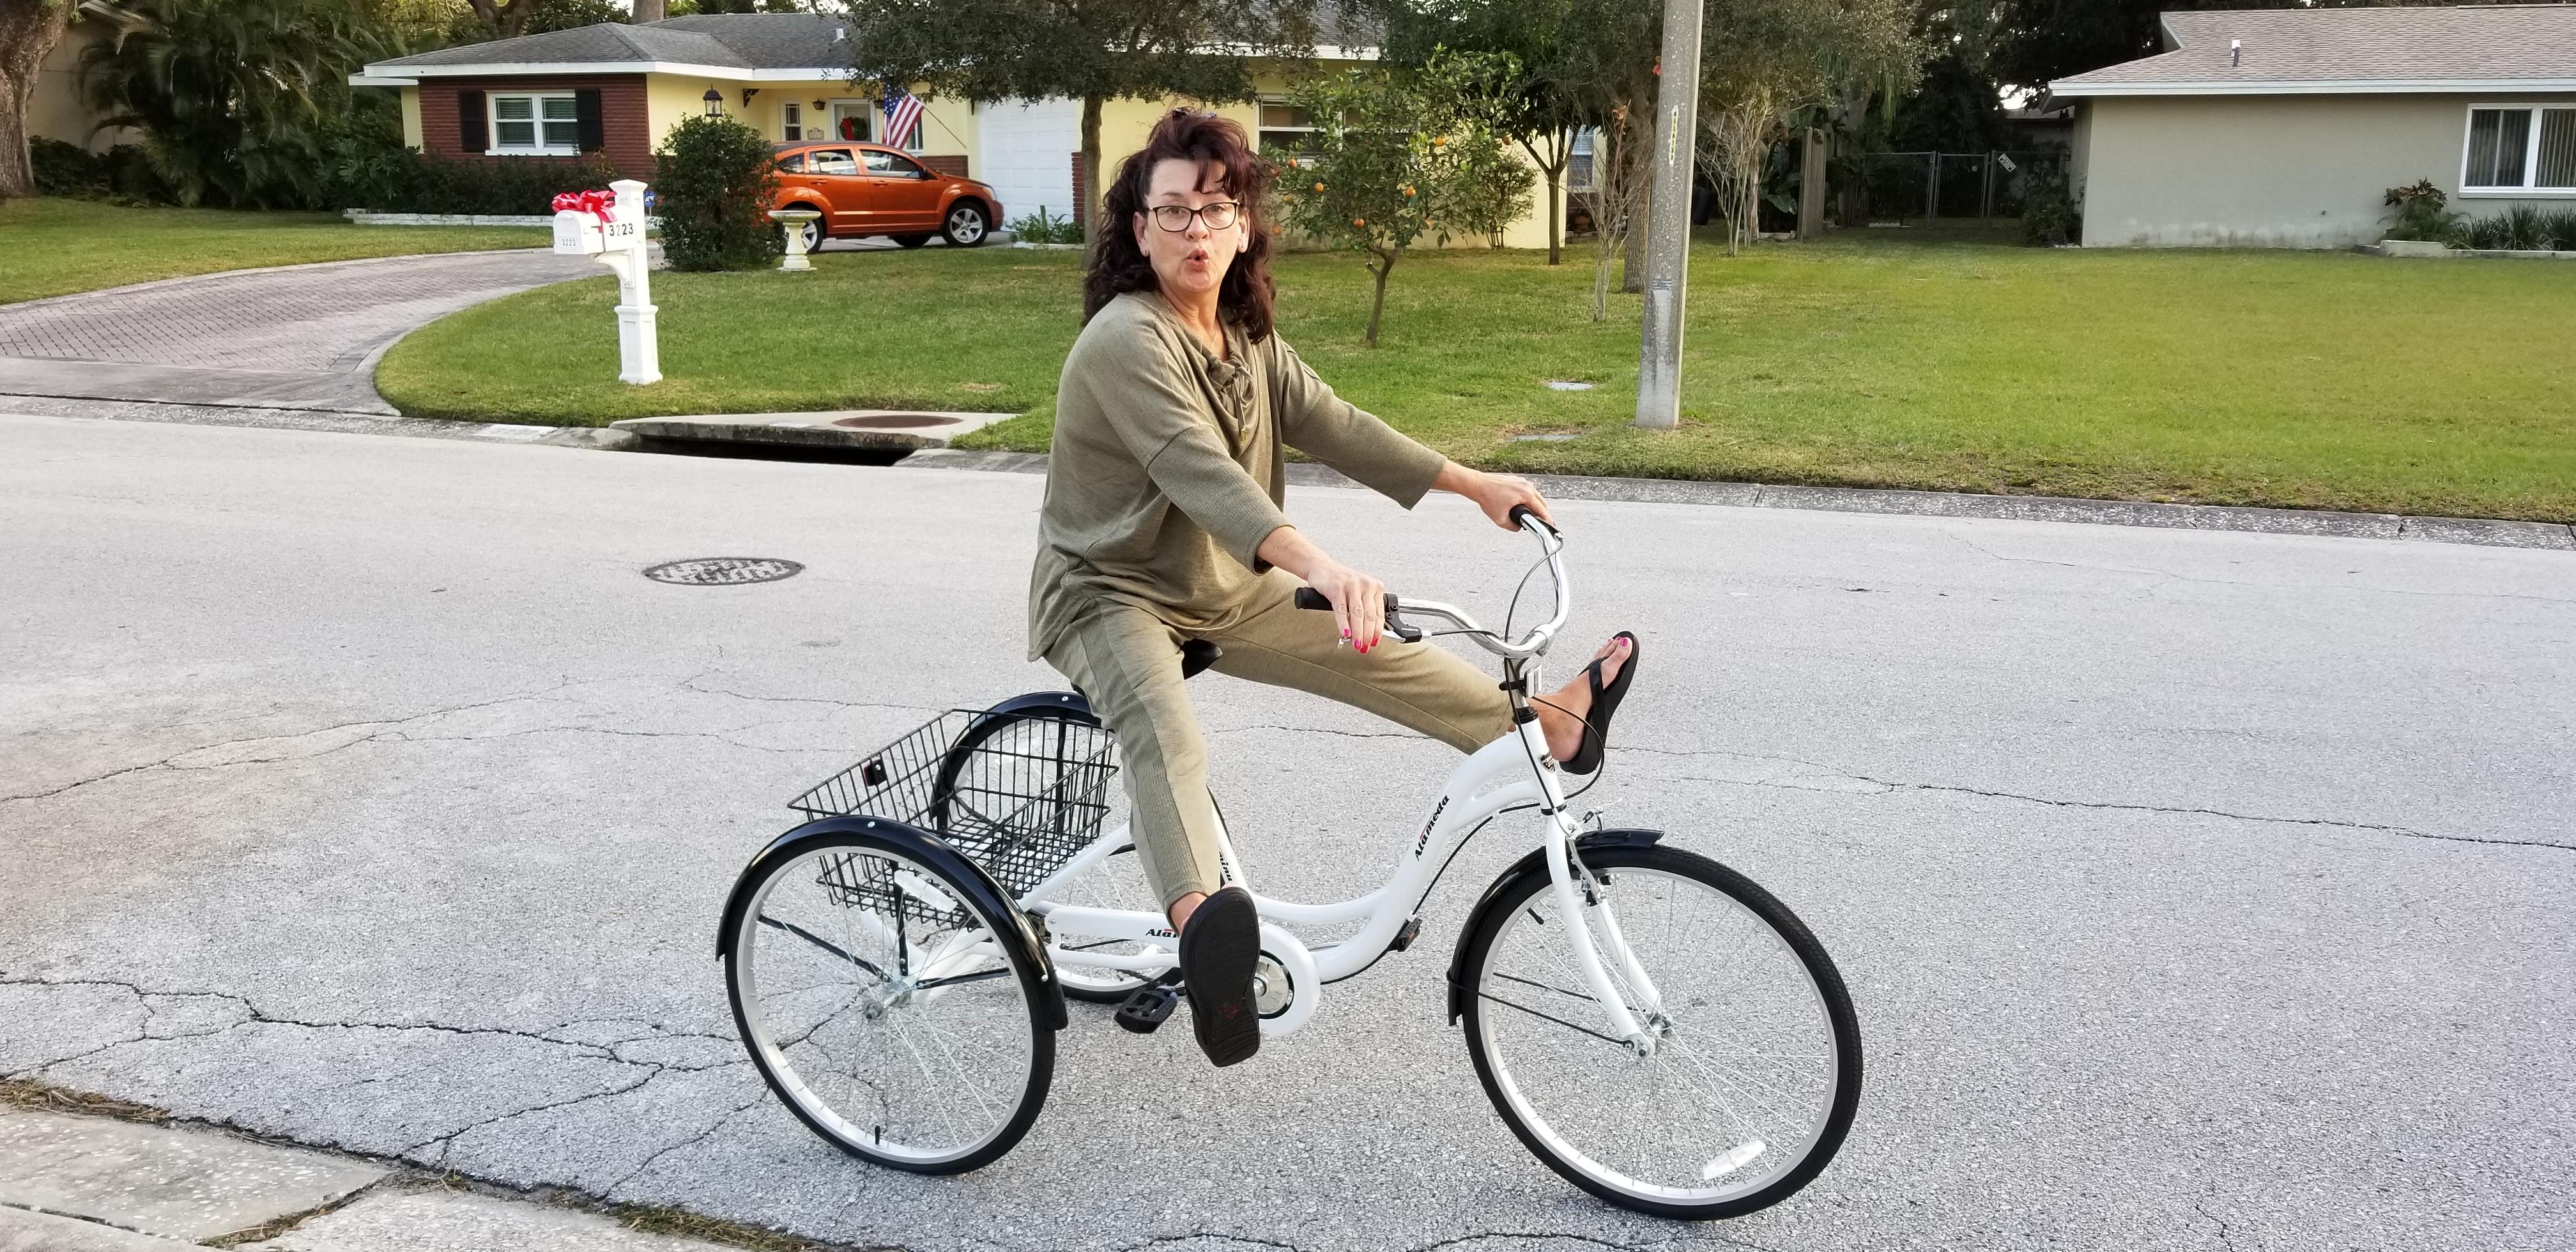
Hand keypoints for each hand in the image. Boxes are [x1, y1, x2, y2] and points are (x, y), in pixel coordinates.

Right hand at [1304, 558, 1388, 652]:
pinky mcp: (1337, 587)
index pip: (1379, 613)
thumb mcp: (1358, 592)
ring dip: (1357, 632)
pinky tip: (1345, 633)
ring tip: (1356, 644)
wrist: (1320, 566)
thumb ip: (1365, 608)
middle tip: (1364, 647)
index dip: (1377, 631)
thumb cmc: (1340, 581)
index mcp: (1374, 586)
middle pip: (1369, 615)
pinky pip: (1341, 610)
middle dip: (1367, 635)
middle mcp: (1365, 584)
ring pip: (1357, 614)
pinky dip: (1343, 624)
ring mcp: (1351, 585)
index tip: (1375, 642)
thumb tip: (1368, 632)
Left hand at [1436, 462, 1552, 530]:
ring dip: (1534, 505)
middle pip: (1541, 502)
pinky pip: (1527, 490)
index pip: (1542, 509)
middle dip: (1540, 512)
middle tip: (1537, 522)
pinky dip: (1527, 498)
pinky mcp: (1516, 480)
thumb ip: (1513, 527)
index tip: (1550, 525)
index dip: (1546, 519)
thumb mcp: (1500, 520)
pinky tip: (1521, 504)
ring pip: (1535, 495)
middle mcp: (1526, 486)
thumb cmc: (1487, 498)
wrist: (1478, 485)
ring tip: (1529, 514)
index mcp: (1526, 494)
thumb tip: (1519, 528)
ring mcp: (1522, 481)